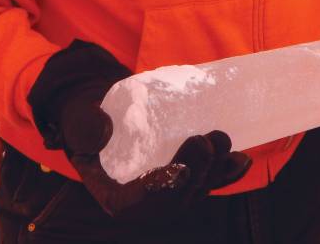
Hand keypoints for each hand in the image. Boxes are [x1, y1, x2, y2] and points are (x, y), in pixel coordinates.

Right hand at [67, 112, 250, 222]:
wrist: (101, 116)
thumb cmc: (86, 119)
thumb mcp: (78, 120)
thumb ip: (85, 124)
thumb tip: (102, 131)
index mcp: (115, 197)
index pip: (142, 203)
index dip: (164, 190)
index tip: (179, 168)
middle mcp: (143, 203)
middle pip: (176, 198)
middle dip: (197, 174)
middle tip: (210, 141)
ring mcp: (165, 193)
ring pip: (195, 190)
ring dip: (215, 171)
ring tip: (225, 141)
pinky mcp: (181, 178)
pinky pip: (205, 181)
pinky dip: (224, 172)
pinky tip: (240, 160)